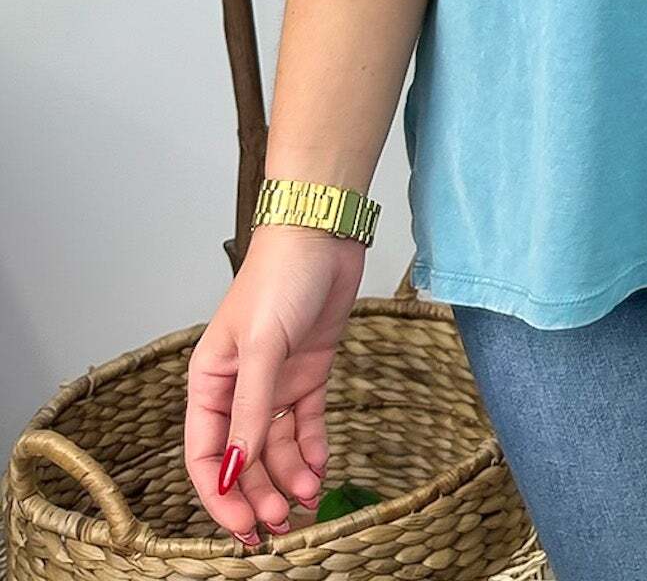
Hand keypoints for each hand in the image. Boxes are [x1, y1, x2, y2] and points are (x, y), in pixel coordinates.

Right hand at [184, 225, 365, 546]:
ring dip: (288, 477)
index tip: (243, 528)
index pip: (205, 454)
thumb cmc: (279, 279)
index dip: (220, 495)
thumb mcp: (262, 347)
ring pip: (274, 447)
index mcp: (210, 381)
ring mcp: (275, 383)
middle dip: (258, 494)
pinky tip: (320, 468)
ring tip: (307, 498)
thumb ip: (251, 410)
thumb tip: (236, 470)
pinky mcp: (308, 374)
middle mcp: (239, 388)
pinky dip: (311, 450)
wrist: (323, 237)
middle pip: (242, 458)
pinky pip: (305, 425)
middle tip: (282, 526)